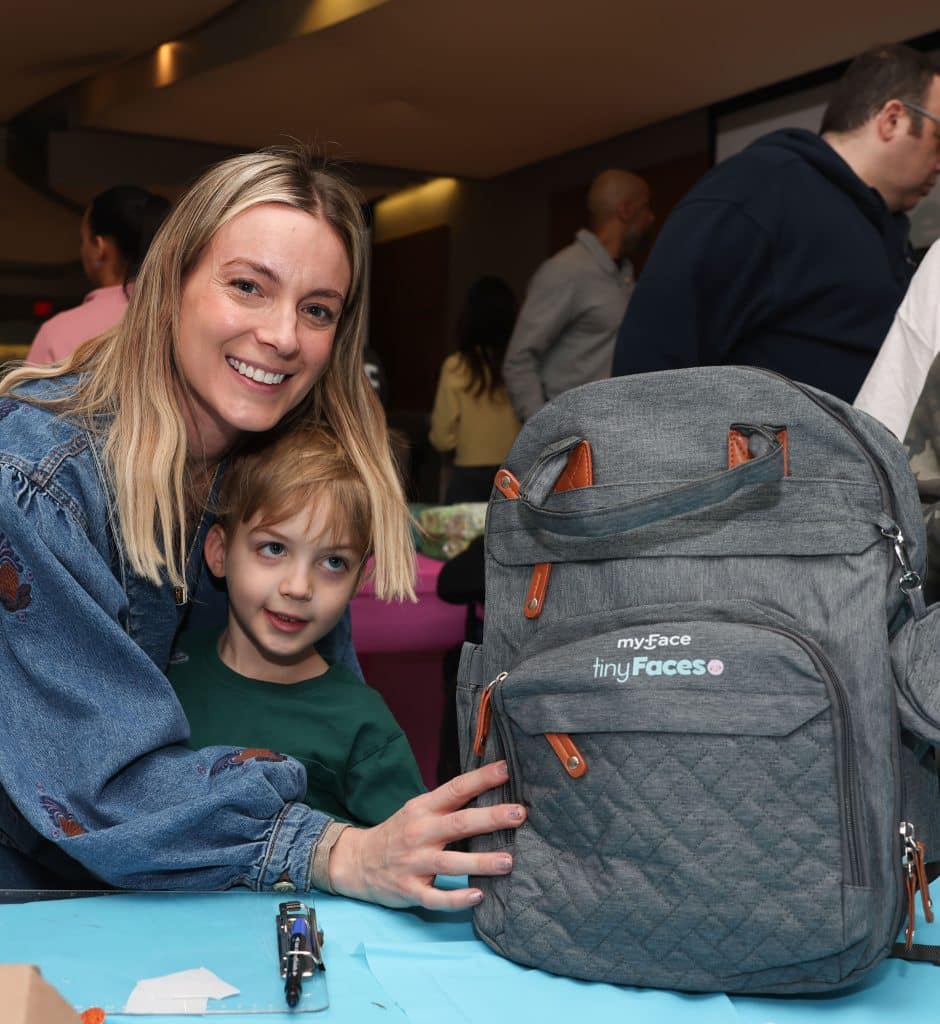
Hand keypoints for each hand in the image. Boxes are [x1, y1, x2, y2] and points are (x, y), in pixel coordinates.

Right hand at [327, 760, 524, 909]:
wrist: (358, 862)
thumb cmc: (399, 833)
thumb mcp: (418, 810)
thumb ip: (447, 804)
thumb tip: (490, 792)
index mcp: (423, 809)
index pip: (455, 789)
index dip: (481, 779)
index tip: (506, 770)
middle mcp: (420, 833)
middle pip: (460, 823)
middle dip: (491, 818)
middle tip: (519, 814)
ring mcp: (414, 863)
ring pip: (452, 862)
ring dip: (481, 861)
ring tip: (508, 861)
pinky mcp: (410, 890)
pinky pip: (436, 897)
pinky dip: (457, 898)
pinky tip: (478, 896)